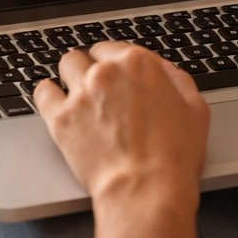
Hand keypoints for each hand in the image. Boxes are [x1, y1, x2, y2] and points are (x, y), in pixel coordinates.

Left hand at [33, 42, 207, 237]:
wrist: (145, 189)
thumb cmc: (173, 156)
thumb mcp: (195, 110)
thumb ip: (177, 81)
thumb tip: (165, 71)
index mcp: (138, 64)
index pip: (116, 48)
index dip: (115, 62)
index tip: (115, 74)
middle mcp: (106, 72)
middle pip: (89, 55)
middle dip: (93, 68)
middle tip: (98, 87)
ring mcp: (80, 93)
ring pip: (66, 66)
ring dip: (71, 75)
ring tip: (76, 92)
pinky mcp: (60, 118)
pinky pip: (43, 92)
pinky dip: (48, 94)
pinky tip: (54, 101)